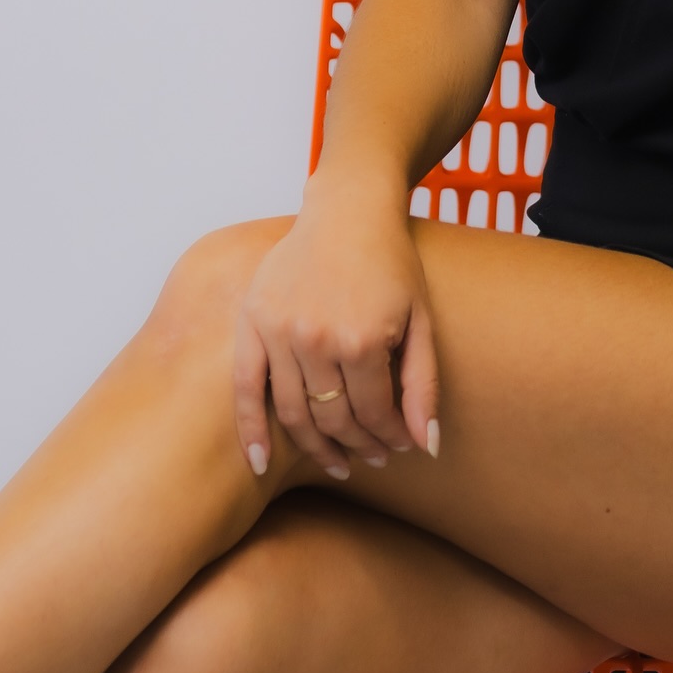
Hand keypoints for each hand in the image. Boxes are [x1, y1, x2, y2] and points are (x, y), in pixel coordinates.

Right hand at [232, 178, 438, 480]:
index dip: (390, 437)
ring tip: (337, 461)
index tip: (400, 447)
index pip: (374, 413)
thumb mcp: (421, 318)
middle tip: (372, 457)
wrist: (348, 209)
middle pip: (334, 418)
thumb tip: (427, 448)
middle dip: (359, 444)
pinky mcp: (252, 322)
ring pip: (294, 412)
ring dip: (316, 447)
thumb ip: (423, 385)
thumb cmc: (391, 261)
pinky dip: (250, 430)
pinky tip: (260, 463)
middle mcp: (317, 340)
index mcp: (363, 339)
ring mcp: (279, 332)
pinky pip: (245, 388)